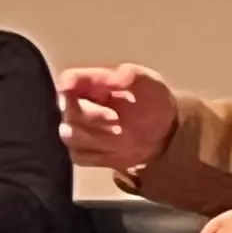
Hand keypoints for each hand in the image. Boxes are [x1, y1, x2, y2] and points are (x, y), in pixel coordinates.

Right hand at [58, 63, 178, 172]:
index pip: (68, 81)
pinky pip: (79, 156)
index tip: (82, 96)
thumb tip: (111, 77)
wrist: (163, 134)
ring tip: (120, 134)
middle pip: (68, 112)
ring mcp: (79, 132)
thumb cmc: (152, 102)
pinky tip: (116, 149)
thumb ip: (128, 76)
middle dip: (92, 117)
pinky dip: (97, 154)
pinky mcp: (84, 154)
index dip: (69, 88)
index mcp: (91, 83)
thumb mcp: (148, 82)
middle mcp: (78, 106)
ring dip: (96, 136)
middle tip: (116, 120)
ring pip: (70, 135)